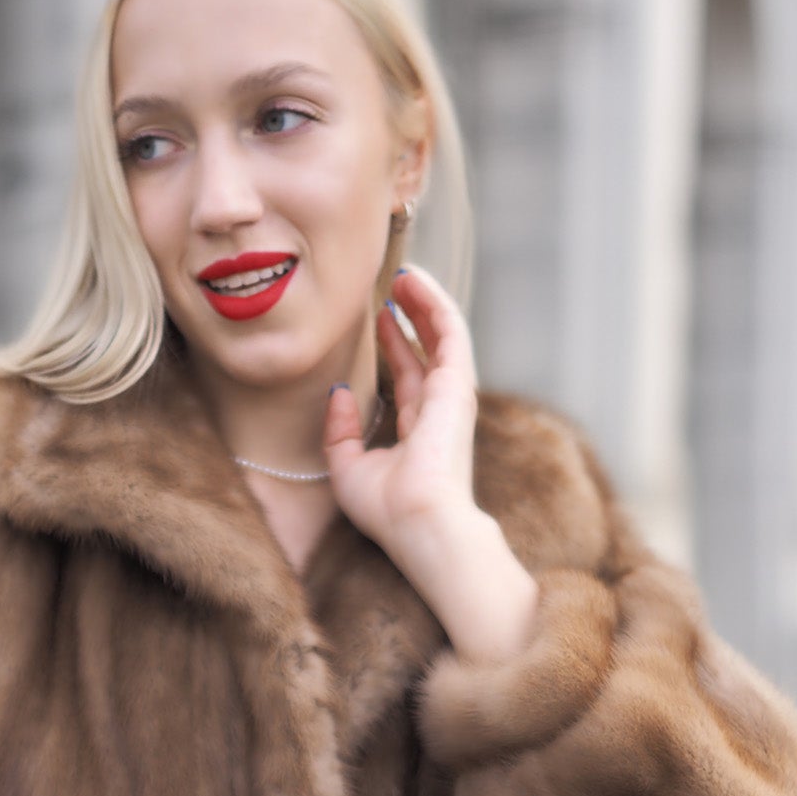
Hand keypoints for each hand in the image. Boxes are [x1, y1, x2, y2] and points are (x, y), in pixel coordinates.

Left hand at [321, 263, 479, 562]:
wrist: (419, 522)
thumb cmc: (387, 509)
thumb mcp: (347, 468)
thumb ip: (340, 431)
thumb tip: (338, 392)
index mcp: (417, 432)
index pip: (407, 377)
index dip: (394, 345)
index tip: (379, 317)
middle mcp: (438, 410)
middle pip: (426, 350)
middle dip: (411, 316)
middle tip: (391, 287)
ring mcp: (452, 395)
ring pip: (441, 334)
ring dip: (424, 301)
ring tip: (402, 273)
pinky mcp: (459, 384)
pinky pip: (449, 330)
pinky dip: (433, 302)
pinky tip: (413, 279)